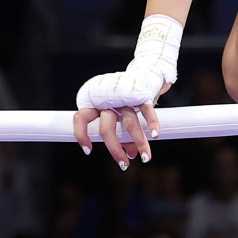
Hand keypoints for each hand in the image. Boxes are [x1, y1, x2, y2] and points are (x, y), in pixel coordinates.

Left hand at [73, 14, 178, 168]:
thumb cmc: (126, 98)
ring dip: (139, 142)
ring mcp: (124, 97)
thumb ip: (122, 133)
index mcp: (96, 102)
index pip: (81, 118)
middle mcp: (108, 100)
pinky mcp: (141, 95)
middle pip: (107, 128)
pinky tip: (156, 136)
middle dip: (115, 149)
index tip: (88, 151)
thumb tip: (130, 155)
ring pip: (129, 123)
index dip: (81, 134)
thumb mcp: (117, 112)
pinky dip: (152, 123)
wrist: (145, 72)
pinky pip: (146, 110)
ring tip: (145, 158)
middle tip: (124, 165)